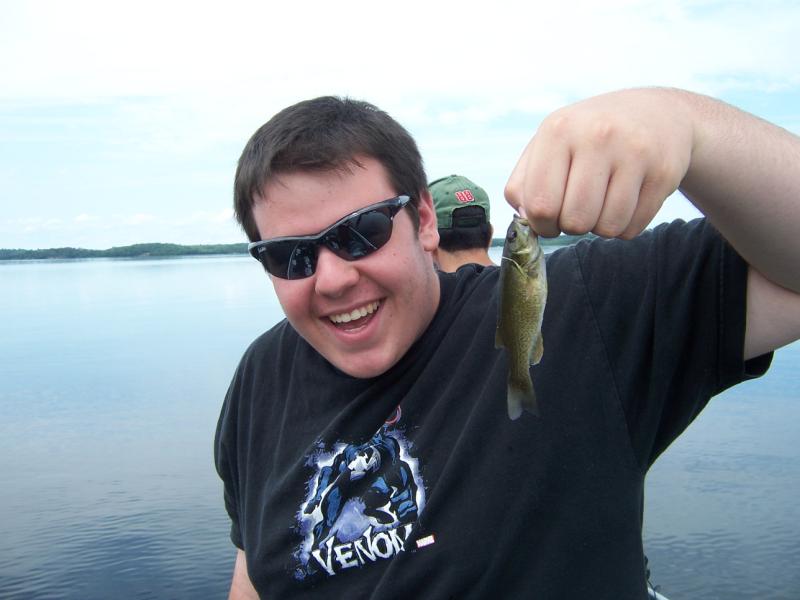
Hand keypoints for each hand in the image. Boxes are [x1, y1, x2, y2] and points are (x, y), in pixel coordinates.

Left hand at [505, 88, 693, 238]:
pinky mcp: (663, 173)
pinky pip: (633, 228)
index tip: (549, 219)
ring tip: (601, 203)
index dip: (541, 224)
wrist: (656, 113)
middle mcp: (597, 136)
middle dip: (572, 226)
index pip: (540, 205)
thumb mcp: (549, 144)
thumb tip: (526, 220)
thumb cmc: (588, 136)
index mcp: (558, 130)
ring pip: (606, 229)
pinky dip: (624, 226)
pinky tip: (625, 202)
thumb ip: (523, 183)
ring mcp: (635, 153)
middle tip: (578, 208)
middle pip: (574, 221)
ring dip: (600, 228)